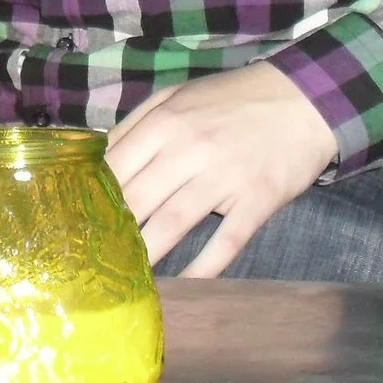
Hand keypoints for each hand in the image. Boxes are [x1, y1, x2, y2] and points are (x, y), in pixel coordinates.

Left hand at [104, 62, 338, 275]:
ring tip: (128, 279)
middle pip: (138, 200)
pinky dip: (205, 268)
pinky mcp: (256, 200)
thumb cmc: (231, 99)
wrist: (304, 99)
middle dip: (113, 232)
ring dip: (148, 254)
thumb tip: (100, 157)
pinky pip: (226, 242)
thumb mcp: (178, 95)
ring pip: (173, 224)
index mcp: (166, 122)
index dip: (95, 197)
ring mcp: (224, 177)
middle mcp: (190, 149)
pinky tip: (186, 287)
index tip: (79, 222)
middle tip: (95, 258)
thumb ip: (138, 123)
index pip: (116, 166)